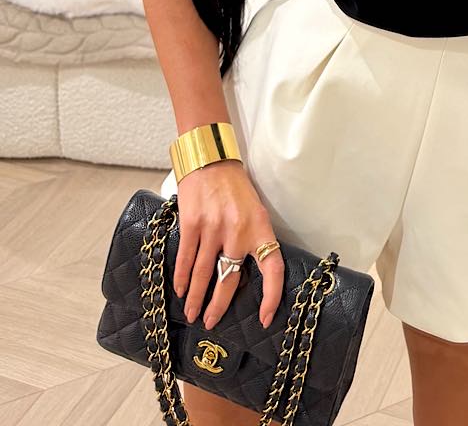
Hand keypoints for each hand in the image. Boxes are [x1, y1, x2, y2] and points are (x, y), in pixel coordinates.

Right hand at [172, 159, 284, 330]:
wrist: (211, 160)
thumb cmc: (235, 188)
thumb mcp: (255, 211)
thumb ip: (253, 238)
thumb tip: (249, 272)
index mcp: (260, 227)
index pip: (272, 268)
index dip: (271, 296)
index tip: (264, 318)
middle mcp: (238, 230)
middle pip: (229, 279)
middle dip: (219, 306)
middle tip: (211, 323)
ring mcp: (214, 227)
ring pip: (205, 274)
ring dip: (196, 298)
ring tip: (192, 314)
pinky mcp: (192, 223)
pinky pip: (187, 259)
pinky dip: (183, 278)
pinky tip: (180, 290)